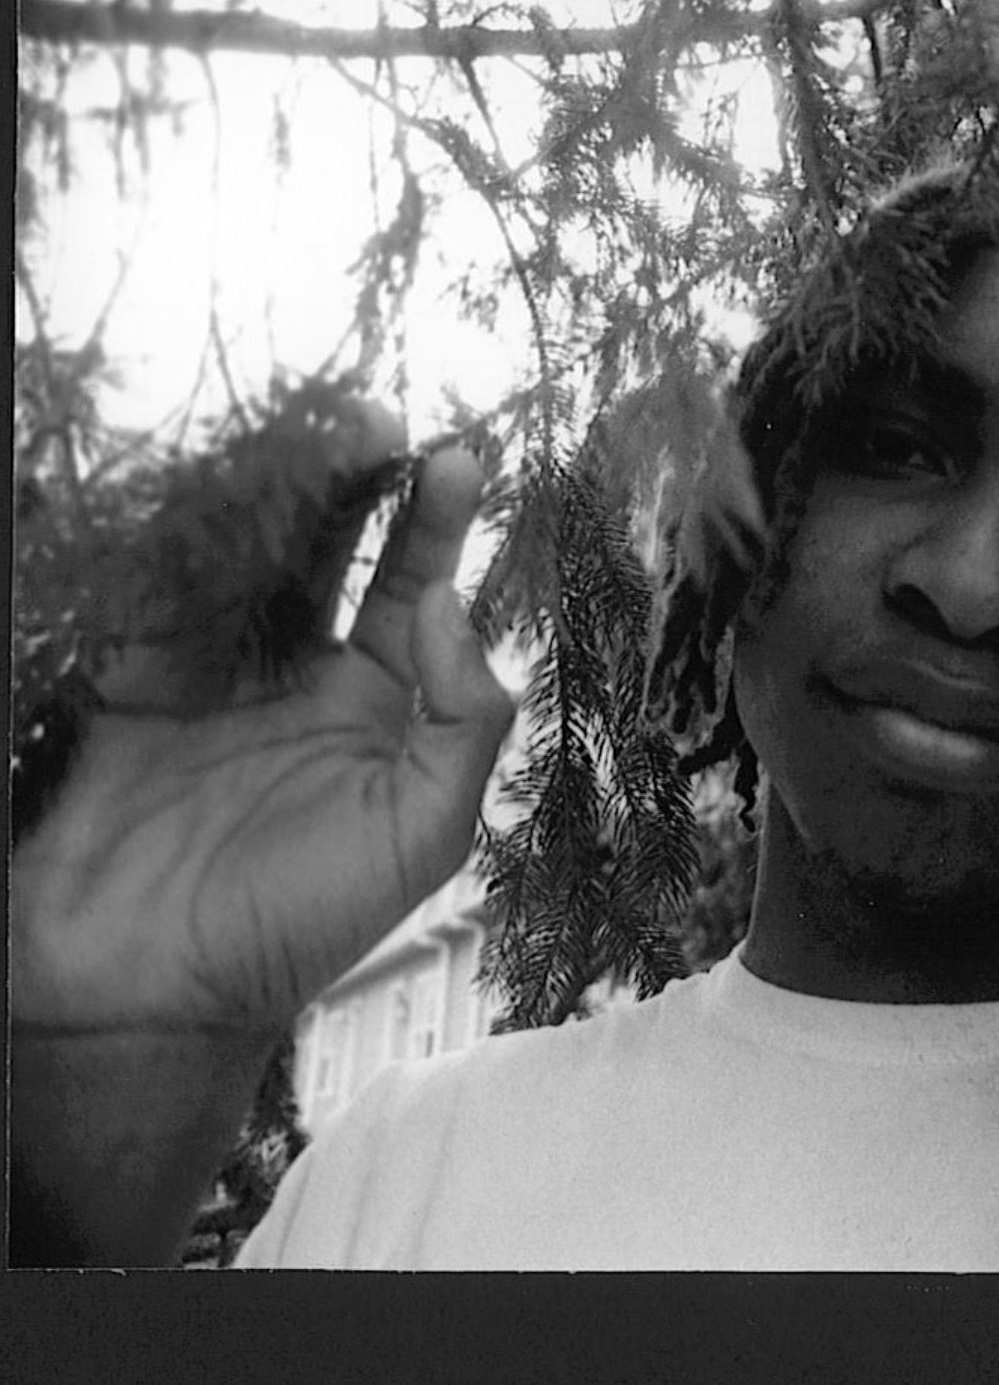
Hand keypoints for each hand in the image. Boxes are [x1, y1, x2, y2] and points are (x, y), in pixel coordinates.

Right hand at [12, 409, 515, 1036]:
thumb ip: (462, 720)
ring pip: (246, 554)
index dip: (434, 528)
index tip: (458, 458)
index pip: (413, 594)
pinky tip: (217, 477)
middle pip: (330, 553)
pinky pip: (157, 588)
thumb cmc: (299, 924)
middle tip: (374, 413)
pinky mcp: (128, 680)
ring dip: (277, 488)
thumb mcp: (425, 831)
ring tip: (313, 425)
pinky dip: (182, 530)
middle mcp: (299, 679)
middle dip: (354, 481)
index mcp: (379, 711)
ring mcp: (212, 674)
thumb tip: (451, 604)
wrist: (146, 992)